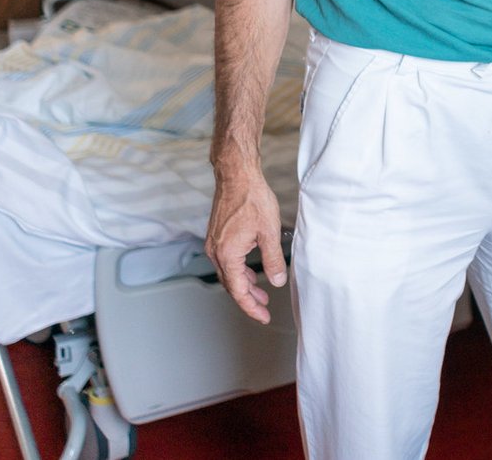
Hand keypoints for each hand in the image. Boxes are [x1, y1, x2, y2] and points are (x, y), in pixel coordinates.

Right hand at [204, 161, 286, 323]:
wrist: (237, 176)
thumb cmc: (251, 199)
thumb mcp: (269, 232)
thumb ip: (273, 260)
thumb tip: (277, 281)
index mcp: (227, 255)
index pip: (238, 291)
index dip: (251, 307)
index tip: (263, 316)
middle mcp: (216, 252)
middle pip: (231, 284)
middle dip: (248, 298)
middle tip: (264, 308)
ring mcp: (214, 243)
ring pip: (228, 273)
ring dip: (243, 284)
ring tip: (260, 292)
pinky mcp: (217, 236)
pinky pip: (226, 261)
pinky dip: (238, 270)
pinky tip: (251, 270)